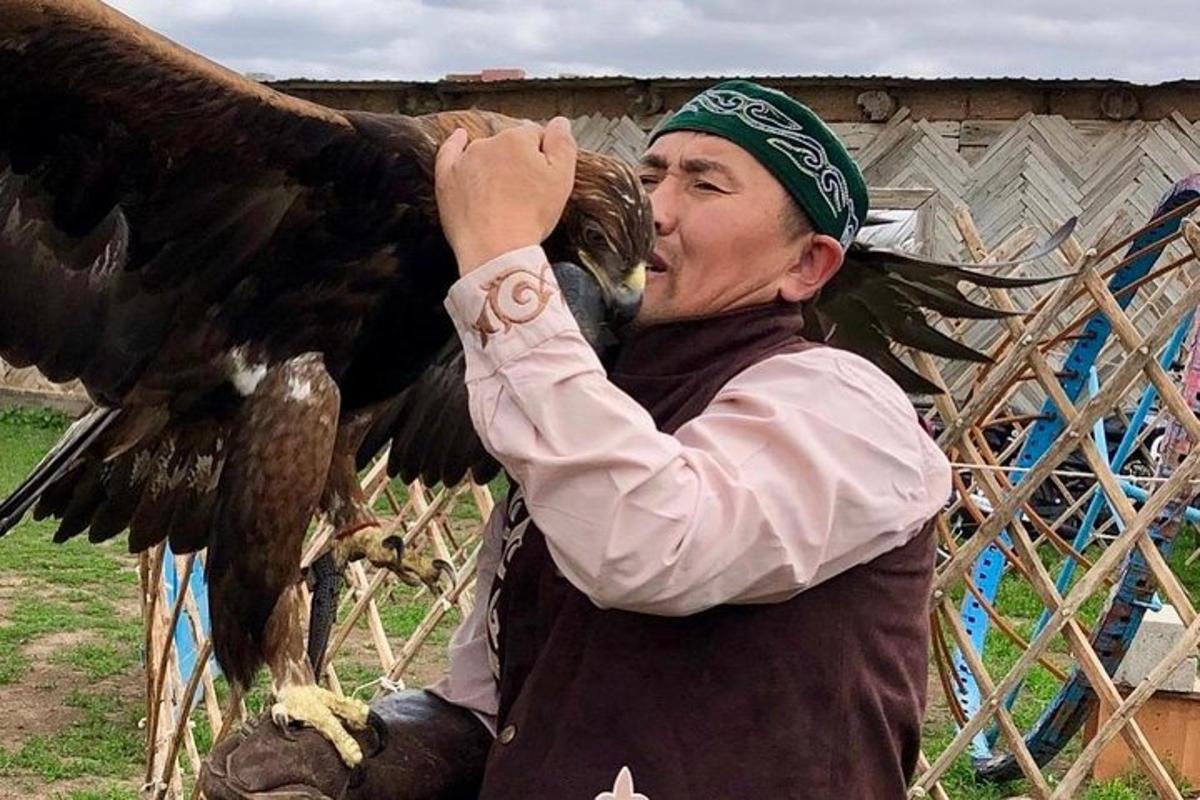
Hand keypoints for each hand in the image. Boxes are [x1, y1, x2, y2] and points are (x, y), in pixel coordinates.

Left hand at [435, 117, 576, 274]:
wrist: (495, 249)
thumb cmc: (530, 217)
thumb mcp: (562, 180)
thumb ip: (563, 145)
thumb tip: (560, 122)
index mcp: (518, 140)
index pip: (535, 136)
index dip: (543, 156)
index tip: (544, 177)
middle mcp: (488, 143)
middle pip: (509, 143)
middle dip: (518, 160)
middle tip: (525, 192)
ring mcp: (464, 160)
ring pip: (483, 151)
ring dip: (493, 161)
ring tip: (502, 190)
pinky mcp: (447, 178)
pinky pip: (449, 152)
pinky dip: (454, 144)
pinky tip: (459, 137)